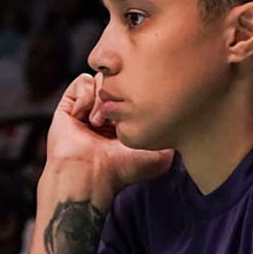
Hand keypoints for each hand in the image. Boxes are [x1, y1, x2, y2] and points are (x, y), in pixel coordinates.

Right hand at [48, 73, 172, 195]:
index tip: (139, 110)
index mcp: (128, 120)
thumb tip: (181, 121)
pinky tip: (86, 117)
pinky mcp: (70, 104)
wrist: (91, 175)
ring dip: (102, 98)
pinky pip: (82, 81)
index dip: (140, 93)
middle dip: (121, 92)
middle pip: (120, 79)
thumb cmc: (122, 170)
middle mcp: (108, 112)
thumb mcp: (160, 156)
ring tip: (98, 123)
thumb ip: (171, 136)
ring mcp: (89, 107)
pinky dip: (86, 96)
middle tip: (117, 116)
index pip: (138, 89)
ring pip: (102, 78)